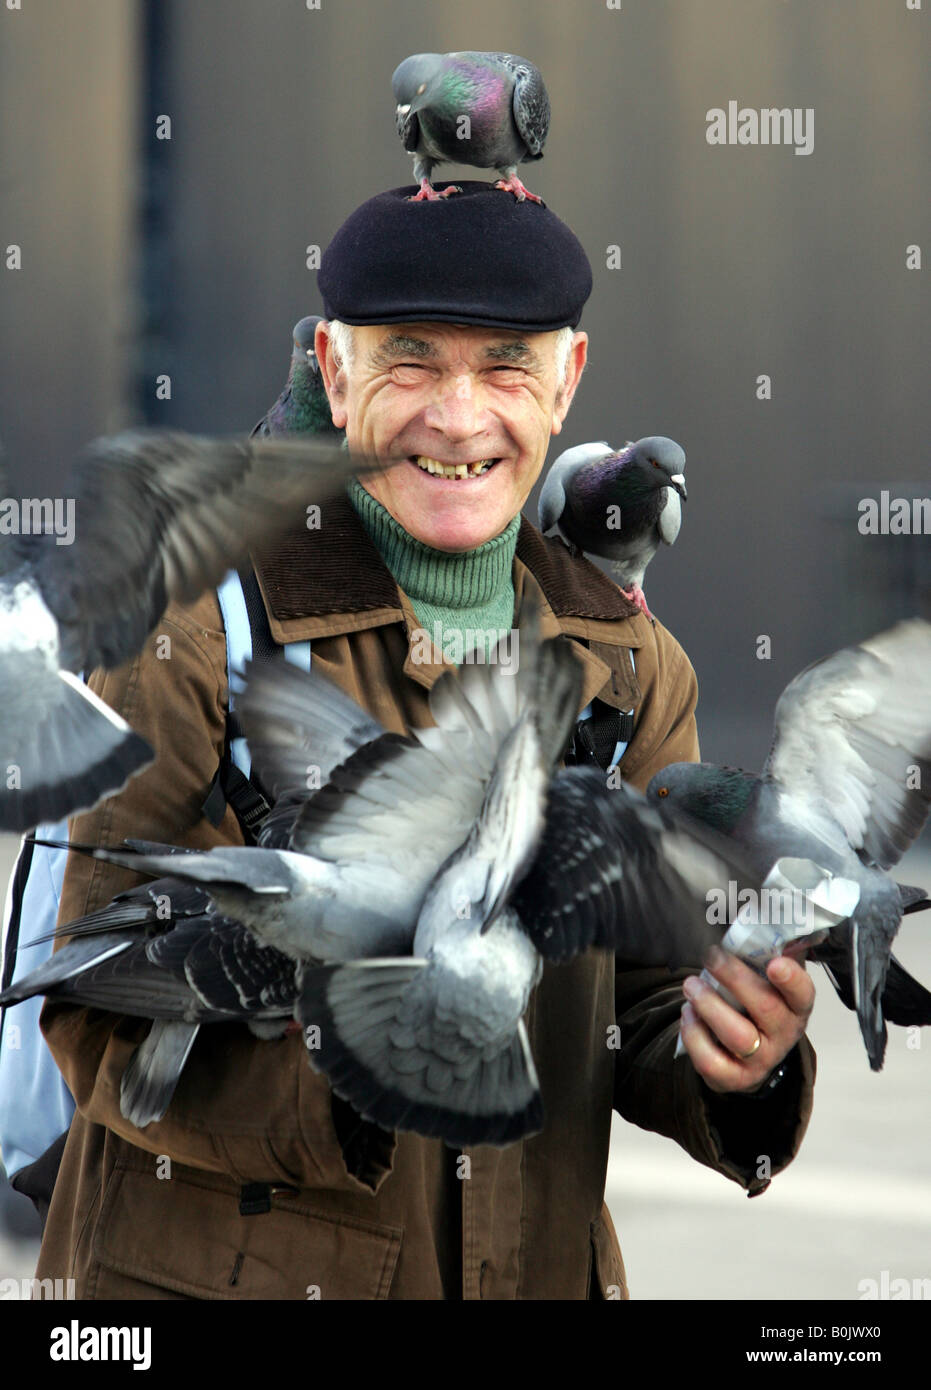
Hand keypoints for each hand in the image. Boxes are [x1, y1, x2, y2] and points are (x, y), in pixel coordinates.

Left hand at [679, 944, 814, 1093]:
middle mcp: (783, 1035)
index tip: (775, 962)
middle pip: (766, 1010)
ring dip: (710, 1006)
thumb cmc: (757, 1002)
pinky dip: (695, 1036)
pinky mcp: (734, 1077)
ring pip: (737, 1036)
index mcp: (796, 1006)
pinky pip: (713, 1062)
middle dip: (735, 980)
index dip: (792, 980)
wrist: (748, 1054)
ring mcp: (760, 1060)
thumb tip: (772, 903)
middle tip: (711, 956)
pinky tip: (687, 1014)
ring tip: (690, 985)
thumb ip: (771, 946)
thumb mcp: (769, 977)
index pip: (803, 994)